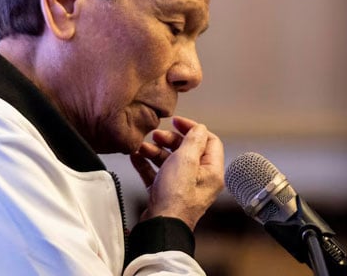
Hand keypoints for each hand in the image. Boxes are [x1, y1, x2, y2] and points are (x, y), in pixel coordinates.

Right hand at [129, 116, 224, 230]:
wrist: (160, 225)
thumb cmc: (175, 198)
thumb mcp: (186, 160)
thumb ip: (193, 141)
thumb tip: (199, 128)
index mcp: (211, 171)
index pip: (208, 141)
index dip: (192, 128)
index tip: (175, 121)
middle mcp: (200, 179)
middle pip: (187, 150)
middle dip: (169, 140)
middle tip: (156, 136)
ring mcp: (182, 187)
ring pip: (170, 161)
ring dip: (154, 151)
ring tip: (141, 148)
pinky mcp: (166, 194)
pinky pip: (157, 173)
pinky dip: (147, 164)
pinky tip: (135, 158)